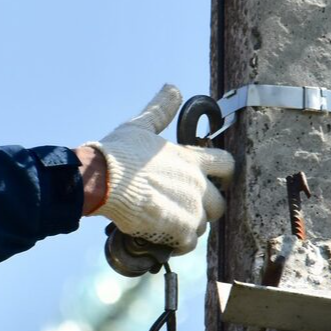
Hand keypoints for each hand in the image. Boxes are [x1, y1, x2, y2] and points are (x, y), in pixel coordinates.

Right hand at [82, 84, 233, 253]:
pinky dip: (177, 243)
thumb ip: (160, 109)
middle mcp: (198, 185)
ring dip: (188, 226)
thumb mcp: (140, 126)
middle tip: (183, 208)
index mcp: (191, 159)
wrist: (102, 180)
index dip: (223, 174)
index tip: (213, 180)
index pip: (228, 165)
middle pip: (220, 203)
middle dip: (205, 207)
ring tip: (165, 222)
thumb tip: (172, 87)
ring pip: (202, 225)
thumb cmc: (118, 152)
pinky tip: (161, 237)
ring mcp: (191, 210)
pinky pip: (188, 244)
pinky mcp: (179, 230)